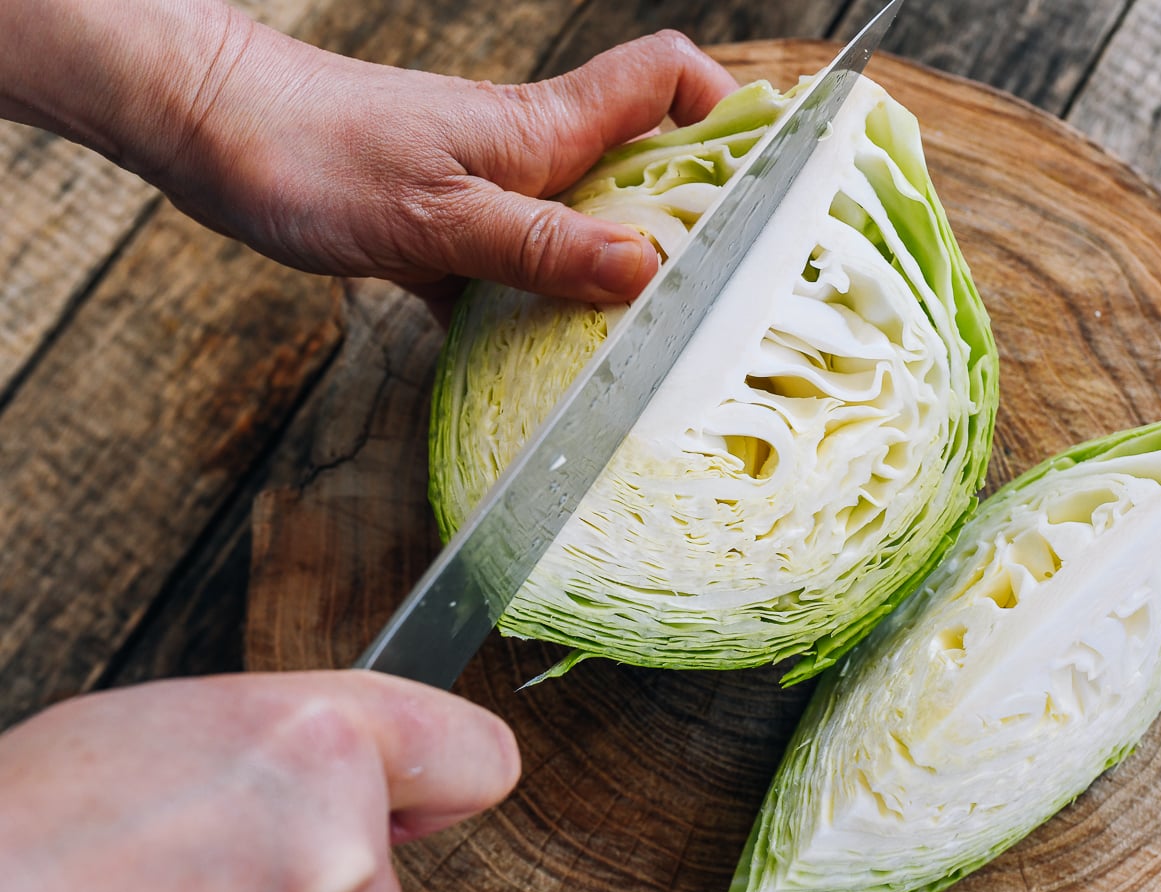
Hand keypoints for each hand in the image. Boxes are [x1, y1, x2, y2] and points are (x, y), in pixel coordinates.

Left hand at [0, 0, 737, 313]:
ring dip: (617, 282)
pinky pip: (517, 276)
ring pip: (584, 230)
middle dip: (695, 220)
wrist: (214, 135)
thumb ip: (544, 245)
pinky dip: (536, 317)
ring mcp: (491, 193)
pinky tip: (540, 371)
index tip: (772, 168)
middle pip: (643, 167)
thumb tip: (649, 271)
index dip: (728, 106)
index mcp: (546, 129)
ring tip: (651, 349)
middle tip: (731, 293)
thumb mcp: (440, 216)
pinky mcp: (448, 234)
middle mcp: (531, 156)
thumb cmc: (318, 155)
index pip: (666, 79)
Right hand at [0, 671, 519, 891]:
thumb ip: (295, 745)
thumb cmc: (19, 841)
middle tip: (203, 868)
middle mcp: (337, 855)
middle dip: (321, 871)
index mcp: (315, 747)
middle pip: (386, 871)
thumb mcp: (162, 729)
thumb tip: (362, 770)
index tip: (419, 788)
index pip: (476, 754)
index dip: (440, 773)